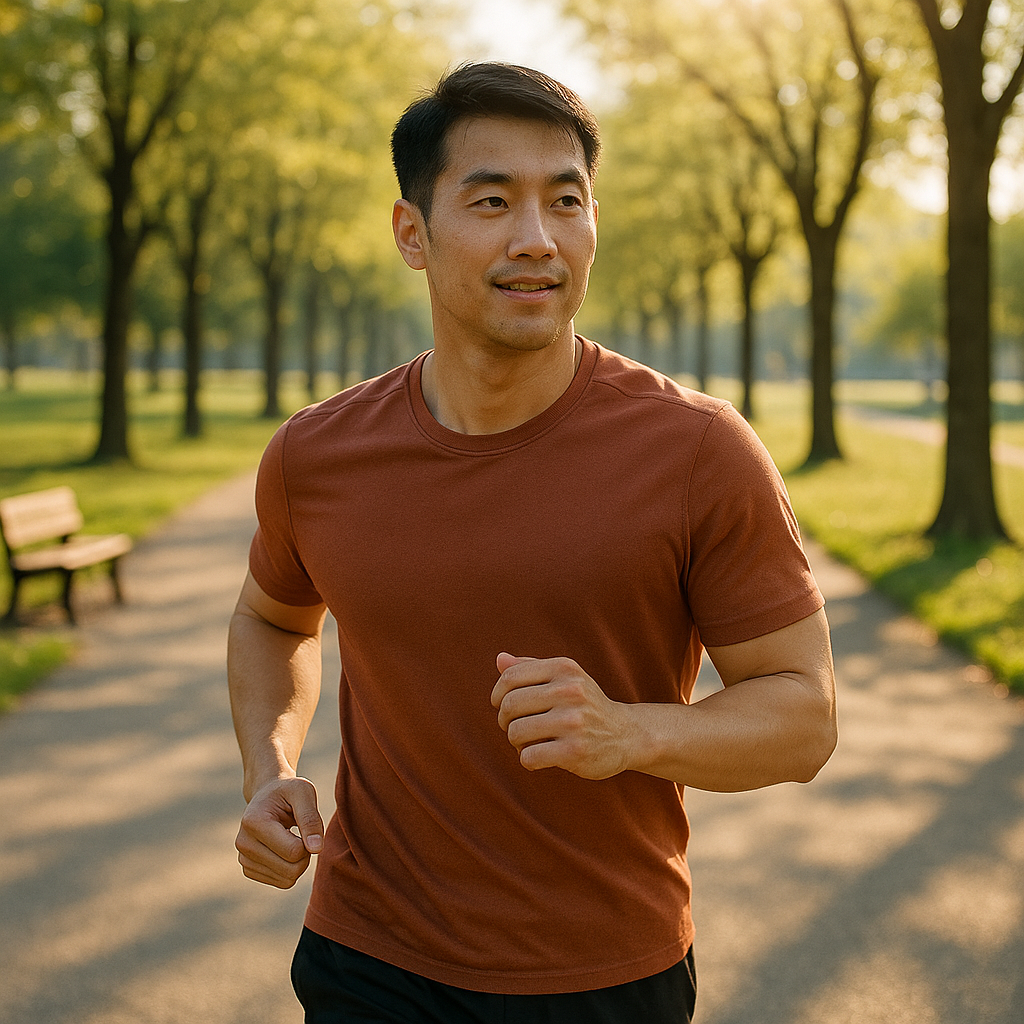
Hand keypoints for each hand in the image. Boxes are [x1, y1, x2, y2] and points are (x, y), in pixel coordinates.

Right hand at [235, 776, 323, 888]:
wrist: (268, 795)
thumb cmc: (289, 791)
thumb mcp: (304, 793)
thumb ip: (311, 820)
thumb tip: (316, 849)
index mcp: (254, 821)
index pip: (294, 851)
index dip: (310, 841)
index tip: (306, 824)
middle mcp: (243, 843)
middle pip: (291, 870)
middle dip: (306, 855)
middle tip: (303, 834)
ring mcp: (243, 858)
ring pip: (287, 880)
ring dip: (299, 862)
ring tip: (294, 839)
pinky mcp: (248, 869)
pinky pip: (281, 882)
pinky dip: (290, 869)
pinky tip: (285, 849)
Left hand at [491, 653, 633, 778]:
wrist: (626, 735)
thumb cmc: (584, 705)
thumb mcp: (564, 679)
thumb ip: (530, 668)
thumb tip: (499, 659)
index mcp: (564, 668)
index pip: (510, 678)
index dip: (498, 695)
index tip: (502, 706)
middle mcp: (570, 691)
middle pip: (510, 705)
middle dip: (505, 720)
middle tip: (516, 728)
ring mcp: (574, 721)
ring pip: (515, 732)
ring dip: (516, 742)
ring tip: (529, 743)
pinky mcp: (575, 751)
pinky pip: (528, 757)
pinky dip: (528, 760)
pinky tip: (541, 757)